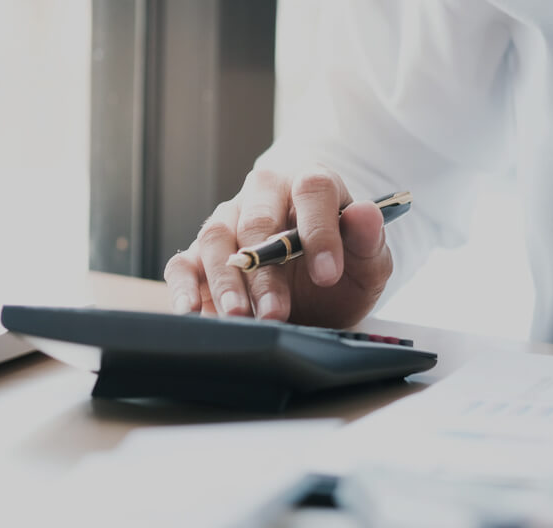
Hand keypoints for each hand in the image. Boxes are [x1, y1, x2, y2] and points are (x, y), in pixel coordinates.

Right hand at [163, 166, 392, 327]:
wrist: (319, 288)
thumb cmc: (344, 266)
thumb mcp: (368, 260)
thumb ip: (369, 240)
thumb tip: (367, 214)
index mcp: (310, 184)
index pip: (312, 190)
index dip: (319, 232)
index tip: (328, 274)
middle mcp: (263, 195)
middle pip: (256, 219)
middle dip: (266, 270)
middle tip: (278, 311)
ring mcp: (229, 220)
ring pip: (217, 239)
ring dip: (226, 281)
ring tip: (239, 317)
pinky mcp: (201, 253)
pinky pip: (183, 264)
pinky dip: (183, 288)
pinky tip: (192, 311)